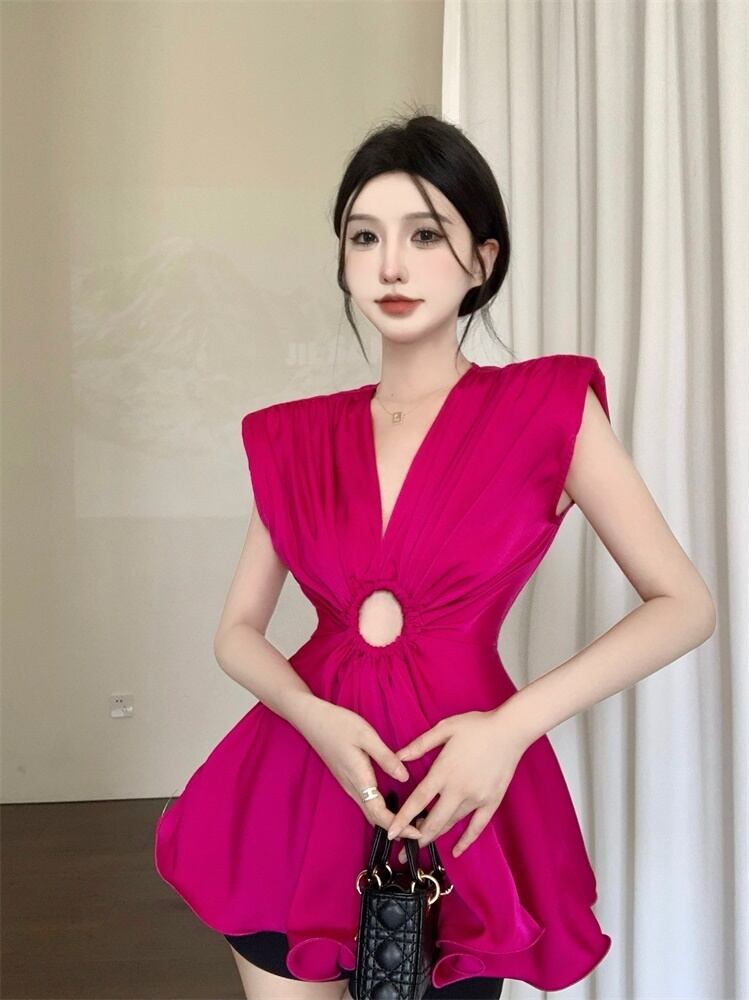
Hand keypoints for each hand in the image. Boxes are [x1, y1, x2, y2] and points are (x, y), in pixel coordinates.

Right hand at [295, 698, 421, 839]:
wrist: (312, 720)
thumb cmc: (339, 724)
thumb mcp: (366, 736)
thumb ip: (385, 758)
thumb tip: (404, 777)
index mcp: (359, 778)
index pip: (380, 813)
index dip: (400, 826)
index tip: (418, 833)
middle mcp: (352, 787)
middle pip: (375, 818)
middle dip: (397, 828)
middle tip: (420, 831)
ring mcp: (348, 784)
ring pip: (370, 811)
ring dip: (389, 820)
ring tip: (410, 821)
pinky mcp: (347, 779)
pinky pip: (366, 802)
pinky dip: (380, 811)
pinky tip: (392, 806)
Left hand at [387, 709, 527, 860]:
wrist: (510, 731)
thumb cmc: (476, 726)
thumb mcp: (445, 728)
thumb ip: (421, 744)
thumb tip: (399, 756)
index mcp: (444, 771)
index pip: (419, 800)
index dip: (403, 819)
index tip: (391, 833)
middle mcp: (459, 789)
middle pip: (434, 820)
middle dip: (416, 837)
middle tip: (403, 850)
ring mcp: (477, 798)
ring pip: (451, 823)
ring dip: (435, 834)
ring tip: (421, 842)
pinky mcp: (491, 802)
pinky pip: (477, 827)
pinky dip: (465, 841)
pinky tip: (456, 850)